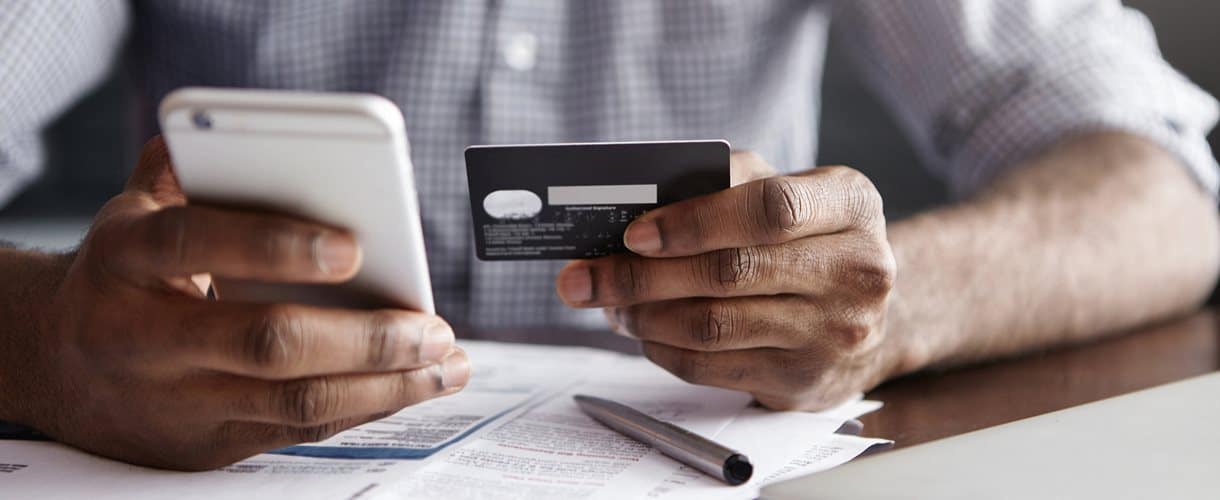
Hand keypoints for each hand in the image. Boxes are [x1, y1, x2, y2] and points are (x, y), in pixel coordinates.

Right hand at [17, 137, 469, 469]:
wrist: (53, 367)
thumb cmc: (123, 274)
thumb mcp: (134, 210)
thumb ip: (188, 166)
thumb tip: (256, 134)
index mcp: (124, 258)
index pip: (195, 241)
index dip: (275, 244)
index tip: (354, 246)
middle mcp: (143, 336)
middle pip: (265, 342)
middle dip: (364, 338)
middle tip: (431, 326)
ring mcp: (177, 400)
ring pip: (295, 403)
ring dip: (386, 385)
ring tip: (445, 364)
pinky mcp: (207, 444)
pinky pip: (299, 431)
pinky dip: (366, 409)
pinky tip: (413, 386)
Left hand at [555, 152, 896, 409]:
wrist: (866, 313)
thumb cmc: (807, 240)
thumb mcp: (789, 192)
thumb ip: (728, 183)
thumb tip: (637, 204)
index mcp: (851, 204)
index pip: (771, 209)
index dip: (695, 222)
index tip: (634, 232)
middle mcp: (857, 270)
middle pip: (730, 273)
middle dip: (641, 276)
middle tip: (586, 276)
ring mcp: (835, 333)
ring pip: (714, 325)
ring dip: (645, 316)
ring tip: (610, 303)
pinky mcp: (804, 381)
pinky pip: (712, 367)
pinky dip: (663, 349)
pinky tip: (643, 331)